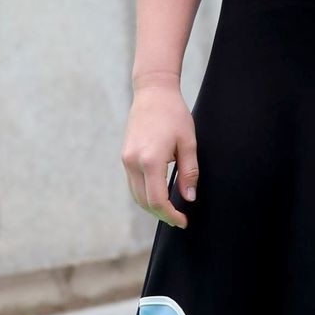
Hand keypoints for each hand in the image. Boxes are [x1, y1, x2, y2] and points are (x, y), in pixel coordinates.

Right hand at [122, 77, 198, 226]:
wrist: (153, 93)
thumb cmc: (174, 114)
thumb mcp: (188, 143)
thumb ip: (189, 172)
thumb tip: (188, 198)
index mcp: (150, 160)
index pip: (157, 200)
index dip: (171, 215)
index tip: (183, 221)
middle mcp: (133, 162)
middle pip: (144, 202)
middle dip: (161, 215)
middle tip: (179, 219)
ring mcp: (126, 160)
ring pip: (136, 195)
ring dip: (152, 207)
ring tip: (170, 211)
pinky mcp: (125, 156)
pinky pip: (133, 184)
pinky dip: (145, 194)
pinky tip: (159, 195)